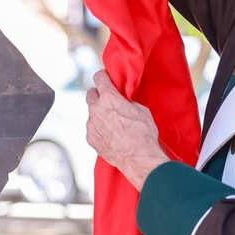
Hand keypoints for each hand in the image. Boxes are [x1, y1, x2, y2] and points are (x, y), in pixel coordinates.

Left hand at [86, 71, 168, 190]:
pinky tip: (111, 134)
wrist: (139, 158)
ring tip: (114, 123)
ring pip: (92, 113)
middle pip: (91, 94)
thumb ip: (126, 101)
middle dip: (99, 95)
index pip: (99, 77)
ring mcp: (91, 125)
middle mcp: (96, 109)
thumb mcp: (141, 110)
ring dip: (100, 114)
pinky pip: (92, 128)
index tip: (106, 78)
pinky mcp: (90, 138)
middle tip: (110, 101)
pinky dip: (99, 128)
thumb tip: (123, 101)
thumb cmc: (143, 134)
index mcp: (109, 98)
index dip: (104, 76)